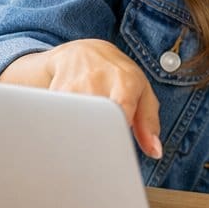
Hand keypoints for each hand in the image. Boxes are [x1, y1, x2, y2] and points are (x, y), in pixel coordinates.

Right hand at [0, 39, 162, 157]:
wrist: (84, 52)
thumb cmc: (120, 76)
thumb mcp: (142, 92)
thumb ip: (149, 122)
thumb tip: (155, 151)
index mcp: (125, 82)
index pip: (121, 113)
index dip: (118, 136)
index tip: (116, 155)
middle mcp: (97, 80)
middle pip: (96, 122)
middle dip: (98, 143)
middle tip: (101, 155)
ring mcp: (72, 86)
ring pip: (75, 125)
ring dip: (81, 139)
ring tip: (87, 139)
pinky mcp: (53, 93)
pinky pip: (59, 122)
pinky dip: (65, 133)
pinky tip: (72, 130)